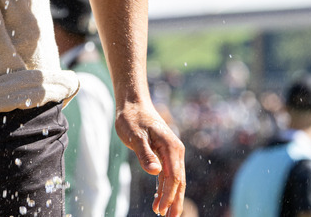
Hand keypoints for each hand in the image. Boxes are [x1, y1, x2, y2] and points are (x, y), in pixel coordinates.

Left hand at [116, 101, 185, 215]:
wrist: (133, 103)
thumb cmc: (132, 118)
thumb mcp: (135, 135)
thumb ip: (145, 153)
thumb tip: (156, 172)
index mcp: (171, 147)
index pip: (174, 177)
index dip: (168, 195)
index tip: (160, 210)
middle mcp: (175, 151)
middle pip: (178, 181)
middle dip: (175, 201)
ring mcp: (171, 152)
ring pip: (174, 179)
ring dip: (170, 197)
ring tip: (165, 214)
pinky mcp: (164, 153)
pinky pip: (168, 174)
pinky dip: (164, 188)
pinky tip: (159, 199)